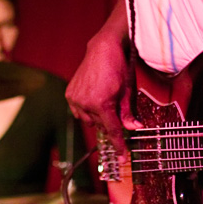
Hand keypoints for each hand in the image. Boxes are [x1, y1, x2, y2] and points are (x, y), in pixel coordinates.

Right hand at [65, 0, 140, 157]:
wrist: (103, 48)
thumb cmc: (118, 67)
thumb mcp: (127, 91)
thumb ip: (128, 113)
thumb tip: (133, 128)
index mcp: (101, 104)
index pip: (112, 131)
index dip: (119, 144)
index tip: (122, 155)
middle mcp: (85, 103)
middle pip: (100, 125)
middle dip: (109, 123)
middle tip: (117, 113)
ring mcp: (75, 98)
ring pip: (87, 120)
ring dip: (97, 117)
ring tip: (105, 102)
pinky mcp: (70, 93)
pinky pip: (78, 111)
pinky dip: (86, 110)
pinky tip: (94, 100)